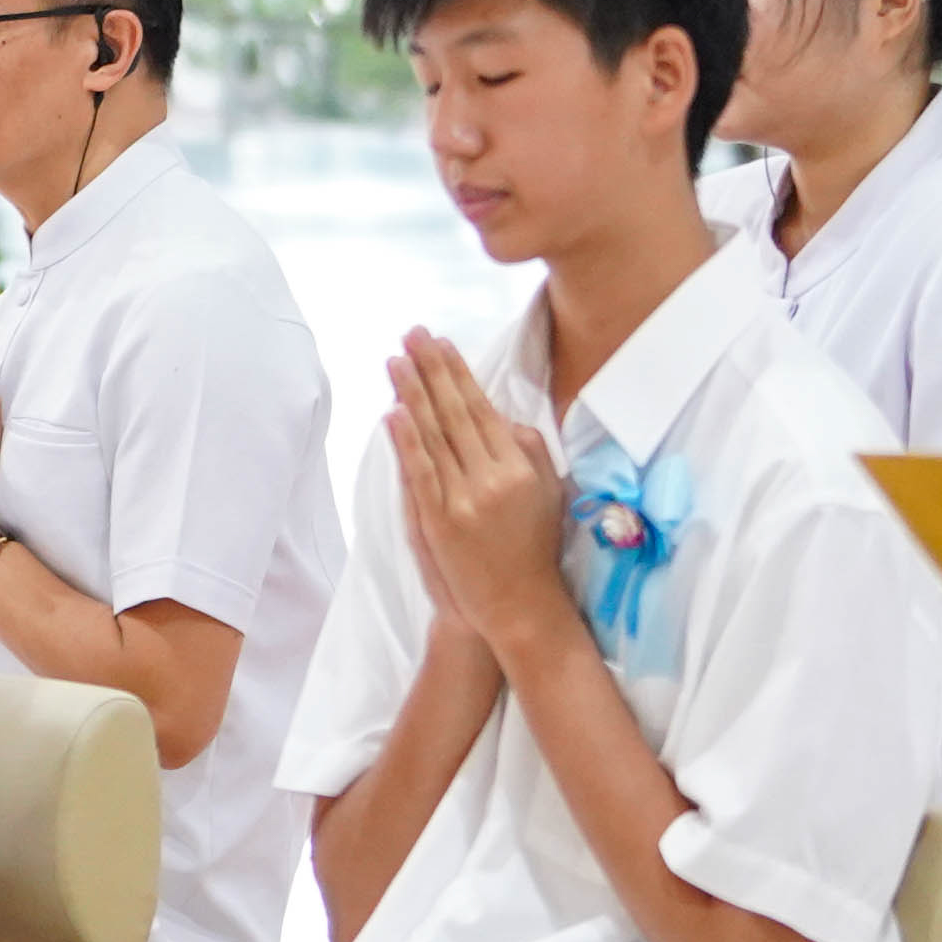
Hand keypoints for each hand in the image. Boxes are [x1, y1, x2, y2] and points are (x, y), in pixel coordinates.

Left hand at [389, 331, 568, 650]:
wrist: (519, 608)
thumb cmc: (533, 550)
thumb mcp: (548, 495)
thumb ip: (529, 451)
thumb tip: (502, 415)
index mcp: (520, 467)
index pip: (482, 409)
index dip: (459, 374)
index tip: (441, 342)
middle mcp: (493, 478)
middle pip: (454, 413)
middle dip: (431, 369)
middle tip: (412, 334)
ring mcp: (464, 500)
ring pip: (433, 436)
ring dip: (412, 394)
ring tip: (395, 360)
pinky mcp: (439, 522)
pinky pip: (419, 473)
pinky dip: (405, 441)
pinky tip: (393, 411)